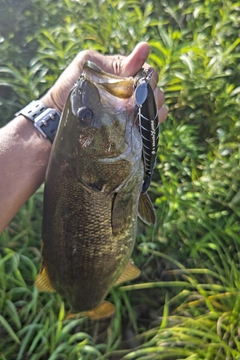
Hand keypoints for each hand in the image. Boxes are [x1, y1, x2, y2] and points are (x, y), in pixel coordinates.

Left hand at [41, 42, 167, 123]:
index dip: (149, 78)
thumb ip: (115, 62)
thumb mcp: (87, 65)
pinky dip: (150, 126)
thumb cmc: (70, 87)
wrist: (57, 117)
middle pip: (155, 91)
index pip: (147, 72)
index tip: (140, 85)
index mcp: (123, 73)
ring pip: (156, 109)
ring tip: (139, 115)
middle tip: (138, 102)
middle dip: (152, 95)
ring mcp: (130, 112)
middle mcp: (130, 93)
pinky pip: (149, 127)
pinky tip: (141, 126)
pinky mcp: (128, 130)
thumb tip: (145, 48)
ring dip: (153, 111)